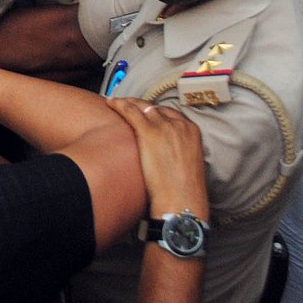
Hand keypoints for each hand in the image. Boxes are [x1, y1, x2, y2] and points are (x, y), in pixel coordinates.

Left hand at [110, 99, 208, 217]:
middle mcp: (179, 124)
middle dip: (139, 106)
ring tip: (116, 102)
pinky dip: (119, 105)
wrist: (182, 201)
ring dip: (127, 103)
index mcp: (192, 130)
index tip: (144, 113)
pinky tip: (111, 103)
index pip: (168, 113)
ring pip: (141, 107)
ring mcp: (164, 127)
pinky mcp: (149, 132)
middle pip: (154, 108)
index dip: (153, 112)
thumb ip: (178, 149)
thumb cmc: (184, 190)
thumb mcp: (188, 163)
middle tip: (127, 105)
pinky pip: (130, 111)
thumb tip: (166, 151)